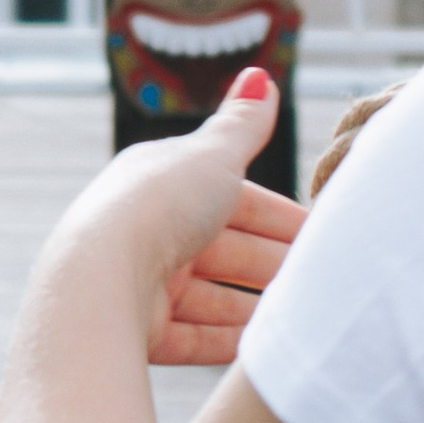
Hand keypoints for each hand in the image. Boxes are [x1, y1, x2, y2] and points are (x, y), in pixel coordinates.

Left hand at [61, 69, 305, 366]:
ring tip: (304, 317)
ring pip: (213, 297)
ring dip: (256, 306)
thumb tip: (260, 75)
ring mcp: (141, 283)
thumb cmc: (158, 207)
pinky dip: (229, 340)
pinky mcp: (139, 331)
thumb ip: (242, 123)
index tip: (323, 235)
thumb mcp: (212, 155)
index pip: (232, 198)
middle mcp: (147, 230)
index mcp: (160, 183)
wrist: (100, 279)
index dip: (279, 216)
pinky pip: (195, 337)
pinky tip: (265, 348)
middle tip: (323, 281)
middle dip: (274, 264)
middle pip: (226, 250)